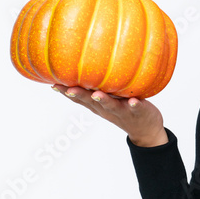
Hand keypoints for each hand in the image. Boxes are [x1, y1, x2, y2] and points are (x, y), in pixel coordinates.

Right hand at [50, 85, 167, 146]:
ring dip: (104, 100)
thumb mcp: (106, 100)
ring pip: (111, 106)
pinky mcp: (139, 111)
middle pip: (91, 102)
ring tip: (96, 94)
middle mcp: (107, 109)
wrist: (146, 130)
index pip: (80, 99)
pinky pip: (137, 108)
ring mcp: (123, 111)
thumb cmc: (123, 108)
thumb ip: (95, 88)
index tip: (53, 84)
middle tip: (68, 89)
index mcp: (98, 106)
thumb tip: (83, 68)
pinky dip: (134, 105)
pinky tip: (134, 101)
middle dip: (80, 95)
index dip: (66, 93)